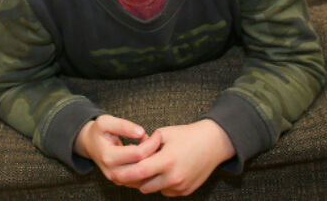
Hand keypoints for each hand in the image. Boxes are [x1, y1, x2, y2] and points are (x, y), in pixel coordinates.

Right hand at [75, 115, 159, 181]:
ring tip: (151, 147)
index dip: (151, 143)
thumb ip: (123, 125)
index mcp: (108, 156)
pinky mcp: (122, 183)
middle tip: (157, 141)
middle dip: (154, 153)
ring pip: (145, 176)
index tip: (157, 134)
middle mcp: (112, 172)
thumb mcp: (106, 121)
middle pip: (143, 166)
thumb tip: (141, 132)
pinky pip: (141, 179)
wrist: (90, 144)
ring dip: (153, 162)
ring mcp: (117, 180)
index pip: (138, 153)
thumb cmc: (99, 131)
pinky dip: (149, 169)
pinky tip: (148, 156)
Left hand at [108, 119, 234, 195]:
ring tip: (146, 167)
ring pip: (153, 189)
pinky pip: (165, 191)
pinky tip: (162, 171)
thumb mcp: (164, 134)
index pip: (138, 172)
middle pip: (143, 185)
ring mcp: (181, 186)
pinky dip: (160, 184)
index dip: (123, 174)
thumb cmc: (187, 135)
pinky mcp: (186, 191)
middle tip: (128, 169)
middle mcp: (173, 177)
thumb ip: (146, 145)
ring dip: (147, 181)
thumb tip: (131, 153)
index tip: (113, 173)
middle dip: (133, 178)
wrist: (213, 144)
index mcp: (166, 161)